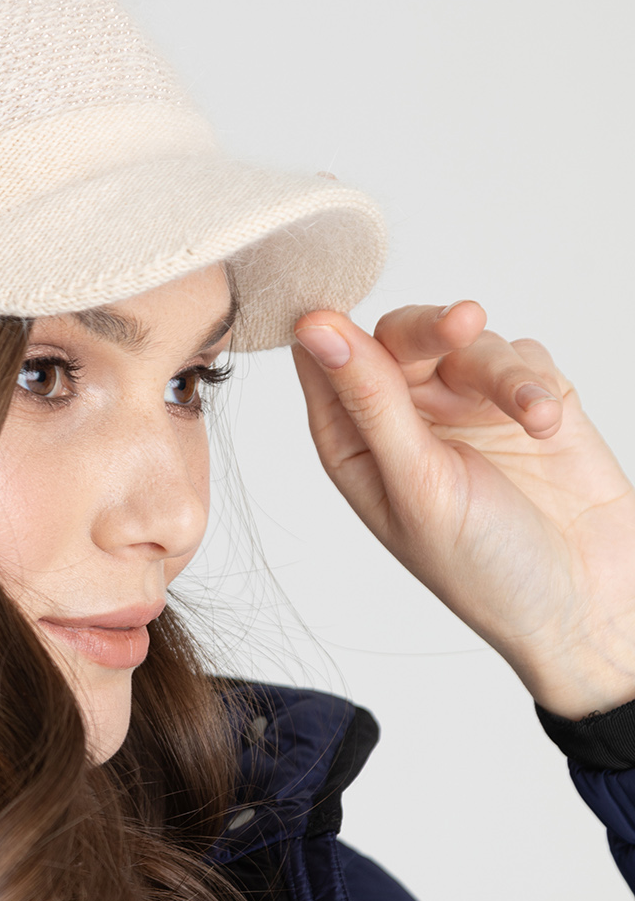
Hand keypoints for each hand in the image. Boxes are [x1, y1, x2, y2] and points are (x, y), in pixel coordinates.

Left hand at [292, 301, 634, 719]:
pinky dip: (534, 384)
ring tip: (534, 417)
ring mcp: (466, 407)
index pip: (324, 363)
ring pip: (467, 341)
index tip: (338, 298)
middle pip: (397, 336)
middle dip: (429, 328)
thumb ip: (370, 401)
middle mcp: (404, 419)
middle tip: (462, 323)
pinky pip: (521, 355)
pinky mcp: (524, 399)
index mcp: (354, 445)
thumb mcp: (418, 484)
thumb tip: (315, 329)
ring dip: (502, 372)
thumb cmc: (485, 568)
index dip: (328, 325)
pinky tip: (548, 423)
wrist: (586, 602)